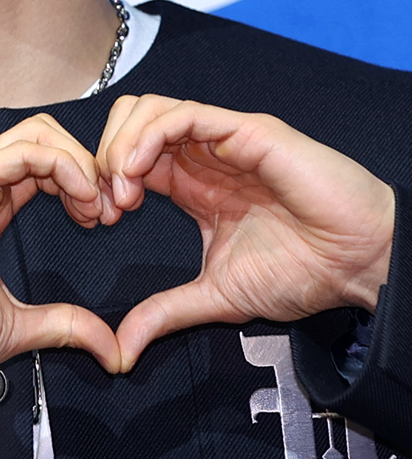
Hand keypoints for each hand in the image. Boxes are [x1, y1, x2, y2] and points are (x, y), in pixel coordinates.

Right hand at [0, 114, 119, 394]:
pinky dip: (64, 166)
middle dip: (89, 164)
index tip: (106, 222)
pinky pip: (25, 151)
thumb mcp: (14, 328)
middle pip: (46, 138)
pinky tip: (81, 201)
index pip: (45, 168)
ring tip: (97, 203)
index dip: (84, 184)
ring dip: (80, 160)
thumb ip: (63, 326)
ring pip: (38, 133)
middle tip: (112, 207)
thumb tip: (111, 349)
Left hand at [96, 95, 394, 370]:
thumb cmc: (304, 271)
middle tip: (105, 202)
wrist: (358, 264)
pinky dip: (147, 138)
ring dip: (120, 145)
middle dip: (103, 156)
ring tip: (122, 190)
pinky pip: (181, 115)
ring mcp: (221, 137)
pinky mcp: (243, 130)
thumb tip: (122, 349)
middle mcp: (202, 154)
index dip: (104, 180)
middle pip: (129, 122)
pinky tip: (138, 173)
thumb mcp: (217, 296)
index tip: (100, 219)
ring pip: (148, 109)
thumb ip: (166, 313)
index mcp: (192, 183)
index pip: (128, 158)